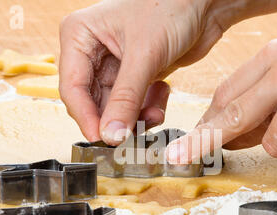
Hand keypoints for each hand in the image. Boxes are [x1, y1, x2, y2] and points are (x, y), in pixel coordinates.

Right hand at [59, 0, 232, 143]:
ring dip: (136, 117)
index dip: (86, 118)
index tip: (102, 139)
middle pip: (92, 103)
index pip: (72, 88)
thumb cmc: (171, 7)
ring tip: (155, 113)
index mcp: (80, 36)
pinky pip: (133, 106)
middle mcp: (92, 52)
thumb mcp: (144, 55)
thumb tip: (110, 135)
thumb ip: (126, 98)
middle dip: (116, 120)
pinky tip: (162, 95)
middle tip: (134, 134)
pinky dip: (147, 110)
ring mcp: (114, 66)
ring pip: (114, 109)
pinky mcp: (135, 76)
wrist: (205, 4)